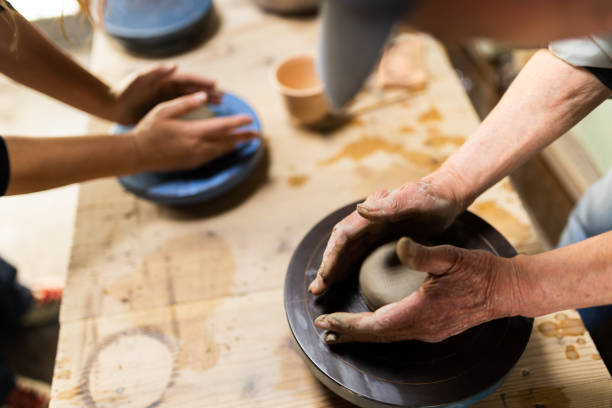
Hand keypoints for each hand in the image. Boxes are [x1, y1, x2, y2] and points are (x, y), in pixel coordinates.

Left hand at [112, 64, 222, 124]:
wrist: (112, 106)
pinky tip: (205, 117)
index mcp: (165, 79)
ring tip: (220, 105)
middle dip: (209, 92)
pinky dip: (196, 112)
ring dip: (206, 101)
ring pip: (192, 100)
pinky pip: (185, 111)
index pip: (188, 79)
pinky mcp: (165, 111)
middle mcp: (169, 88)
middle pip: (193, 89)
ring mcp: (168, 99)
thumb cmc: (125, 91)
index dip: (202, 81)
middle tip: (224, 96)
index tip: (215, 84)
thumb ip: (157, 72)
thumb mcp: (140, 79)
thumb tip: (176, 65)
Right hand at [129, 92, 258, 171]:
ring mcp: (195, 157)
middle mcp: (198, 146)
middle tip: (258, 134)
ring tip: (246, 140)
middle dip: (243, 137)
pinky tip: (227, 148)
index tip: (250, 119)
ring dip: (235, 145)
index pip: (222, 126)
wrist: (138, 154)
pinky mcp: (192, 164)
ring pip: (221, 151)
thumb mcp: (164, 110)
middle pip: (227, 141)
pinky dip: (223, 151)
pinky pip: (213, 156)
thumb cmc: (149, 129)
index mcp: (192, 131)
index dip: (238, 123)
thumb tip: (203, 96)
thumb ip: (185, 103)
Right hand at [308, 179, 463, 294]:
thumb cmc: (434, 197)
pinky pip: (360, 252)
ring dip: (334, 268)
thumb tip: (359, 209)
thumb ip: (390, 205)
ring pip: (347, 250)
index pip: (344, 235)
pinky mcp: (382, 235)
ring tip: (322, 288)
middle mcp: (368, 219)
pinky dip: (348, 266)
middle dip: (327, 266)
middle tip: (316, 289)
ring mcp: (374, 227)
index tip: (324, 276)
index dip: (332, 256)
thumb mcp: (415, 200)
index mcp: (372, 210)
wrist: (448, 193)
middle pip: (341, 244)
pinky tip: (344, 279)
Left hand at [314, 237, 522, 342]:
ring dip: (362, 334)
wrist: (506, 290)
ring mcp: (430, 330)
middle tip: (323, 330)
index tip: (327, 321)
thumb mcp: (450, 256)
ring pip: (387, 337)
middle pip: (377, 335)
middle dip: (348, 332)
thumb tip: (400, 243)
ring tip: (340, 333)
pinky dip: (379, 332)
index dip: (349, 323)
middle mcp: (422, 327)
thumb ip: (422, 252)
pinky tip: (373, 327)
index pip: (375, 324)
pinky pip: (399, 334)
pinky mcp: (435, 328)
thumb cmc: (478, 272)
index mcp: (420, 311)